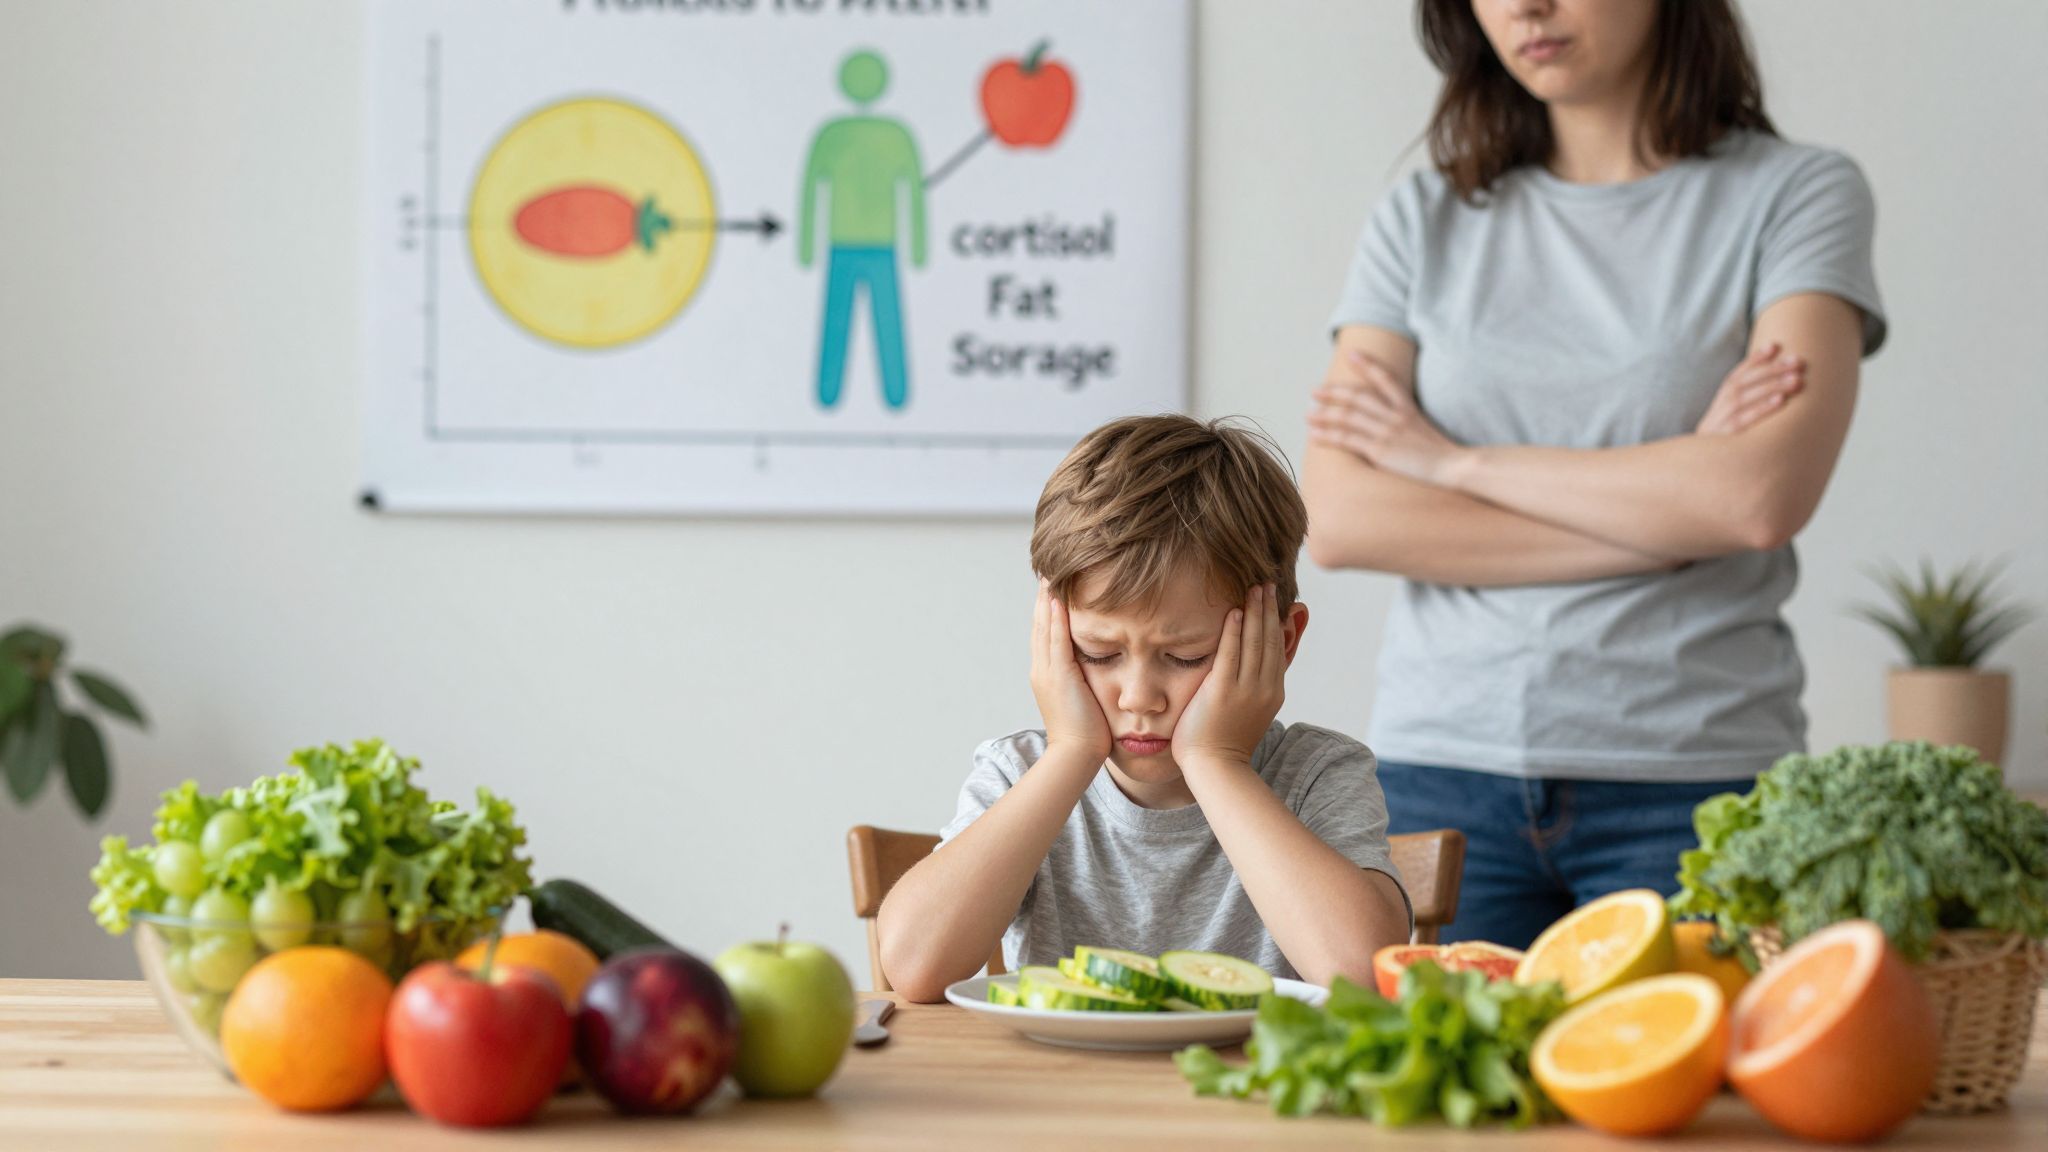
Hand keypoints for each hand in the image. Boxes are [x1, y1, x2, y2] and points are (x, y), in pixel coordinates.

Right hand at [1030, 582, 1111, 763]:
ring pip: (1045, 626)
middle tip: (1048, 571)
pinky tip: (1059, 596)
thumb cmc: (1087, 735)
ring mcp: (1047, 671)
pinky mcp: (1058, 675)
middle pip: (1040, 624)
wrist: (1076, 756)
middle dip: (1044, 597)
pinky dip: (1056, 616)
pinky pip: (1056, 639)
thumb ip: (1085, 683)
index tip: (1054, 587)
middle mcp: (1042, 669)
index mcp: (1048, 675)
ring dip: (1047, 598)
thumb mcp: (1084, 701)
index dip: (1048, 609)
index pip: (1046, 634)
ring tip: (1051, 573)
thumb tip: (1095, 674)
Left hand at [1172, 584, 1285, 776]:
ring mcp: (1246, 690)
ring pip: (1255, 642)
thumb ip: (1255, 688)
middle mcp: (1265, 688)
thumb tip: (1257, 669)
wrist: (1216, 768)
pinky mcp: (1222, 692)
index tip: (1275, 600)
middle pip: (1271, 640)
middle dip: (1269, 609)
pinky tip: (1235, 612)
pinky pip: (1231, 654)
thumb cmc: (1225, 742)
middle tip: (1268, 583)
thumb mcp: (1250, 712)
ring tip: (1255, 588)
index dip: (1277, 622)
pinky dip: (1235, 631)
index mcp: (1273, 692)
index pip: (1278, 649)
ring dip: (1255, 612)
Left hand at [1309, 351, 1469, 486]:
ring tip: (1308, 413)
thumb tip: (1393, 426)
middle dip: (1334, 392)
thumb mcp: (1426, 432)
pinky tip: (1314, 435)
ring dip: (1325, 414)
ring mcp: (1387, 431)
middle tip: (1315, 390)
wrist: (1454, 466)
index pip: (1386, 379)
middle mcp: (1395, 415)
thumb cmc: (1443, 455)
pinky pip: (1348, 439)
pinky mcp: (1380, 449)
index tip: (1352, 354)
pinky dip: (1328, 436)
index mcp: (1408, 408)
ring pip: (1348, 416)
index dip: (1368, 365)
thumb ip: (1409, 424)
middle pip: (1358, 397)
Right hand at [1696, 342, 1803, 435]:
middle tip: (1798, 362)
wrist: (1703, 467)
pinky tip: (1781, 401)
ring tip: (1796, 379)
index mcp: (1723, 398)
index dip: (1755, 359)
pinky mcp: (1726, 437)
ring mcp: (1722, 420)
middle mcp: (1721, 405)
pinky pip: (1745, 420)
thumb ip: (1750, 398)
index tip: (1775, 346)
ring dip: (1772, 386)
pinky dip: (1762, 408)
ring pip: (1746, 397)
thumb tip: (1779, 381)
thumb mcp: (1732, 415)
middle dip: (1772, 369)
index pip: (1738, 373)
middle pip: (1745, 382)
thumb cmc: (1728, 437)